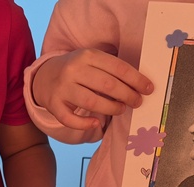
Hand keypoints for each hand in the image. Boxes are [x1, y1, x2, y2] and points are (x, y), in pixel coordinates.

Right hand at [32, 48, 153, 130]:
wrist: (44, 77)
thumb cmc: (77, 70)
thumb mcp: (91, 61)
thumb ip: (110, 69)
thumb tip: (139, 85)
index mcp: (88, 55)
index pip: (118, 68)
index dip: (136, 80)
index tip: (148, 89)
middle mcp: (74, 69)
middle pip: (108, 85)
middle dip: (127, 95)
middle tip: (137, 102)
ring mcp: (63, 87)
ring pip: (92, 102)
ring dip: (111, 108)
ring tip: (121, 109)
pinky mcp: (54, 104)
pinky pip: (70, 119)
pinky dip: (85, 124)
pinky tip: (96, 123)